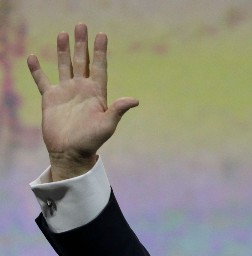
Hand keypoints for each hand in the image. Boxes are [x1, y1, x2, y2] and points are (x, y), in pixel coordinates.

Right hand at [27, 23, 137, 180]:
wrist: (71, 152)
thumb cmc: (92, 140)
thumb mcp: (108, 124)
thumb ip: (118, 110)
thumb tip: (135, 100)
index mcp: (96, 93)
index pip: (99, 66)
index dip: (100, 51)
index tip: (101, 34)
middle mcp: (81, 89)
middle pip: (82, 61)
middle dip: (82, 43)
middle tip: (81, 25)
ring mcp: (66, 92)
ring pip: (64, 66)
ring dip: (63, 50)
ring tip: (63, 34)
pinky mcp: (50, 98)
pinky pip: (42, 80)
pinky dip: (37, 70)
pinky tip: (33, 57)